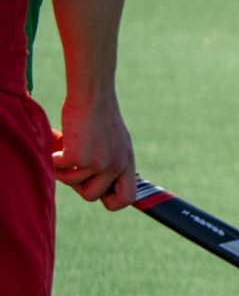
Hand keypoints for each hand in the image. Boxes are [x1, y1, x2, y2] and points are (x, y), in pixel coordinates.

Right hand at [50, 95, 134, 209]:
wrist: (93, 94)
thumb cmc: (99, 115)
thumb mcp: (115, 142)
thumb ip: (111, 163)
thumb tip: (98, 187)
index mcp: (127, 163)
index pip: (127, 198)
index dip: (110, 200)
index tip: (96, 190)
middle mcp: (117, 166)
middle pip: (93, 196)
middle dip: (77, 184)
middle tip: (73, 165)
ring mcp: (101, 163)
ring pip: (72, 184)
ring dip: (62, 170)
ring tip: (63, 151)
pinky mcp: (81, 157)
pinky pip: (60, 170)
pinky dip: (54, 159)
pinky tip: (57, 144)